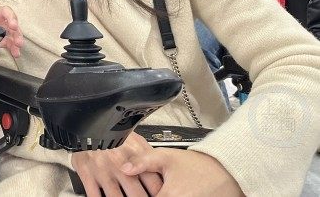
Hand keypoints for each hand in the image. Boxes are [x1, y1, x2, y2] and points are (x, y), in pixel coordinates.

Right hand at [70, 132, 162, 196]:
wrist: (84, 126)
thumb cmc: (109, 134)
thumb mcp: (133, 140)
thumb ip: (146, 157)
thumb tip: (160, 172)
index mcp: (135, 155)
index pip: (154, 184)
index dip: (157, 194)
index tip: (157, 195)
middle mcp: (120, 164)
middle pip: (136, 194)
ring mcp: (103, 170)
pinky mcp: (87, 174)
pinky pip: (94, 195)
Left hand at [121, 148, 244, 196]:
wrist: (226, 172)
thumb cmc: (199, 165)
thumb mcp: (167, 157)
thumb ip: (143, 161)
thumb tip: (123, 167)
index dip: (137, 195)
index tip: (133, 191)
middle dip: (146, 195)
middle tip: (147, 189)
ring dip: (158, 195)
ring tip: (163, 188)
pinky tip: (169, 192)